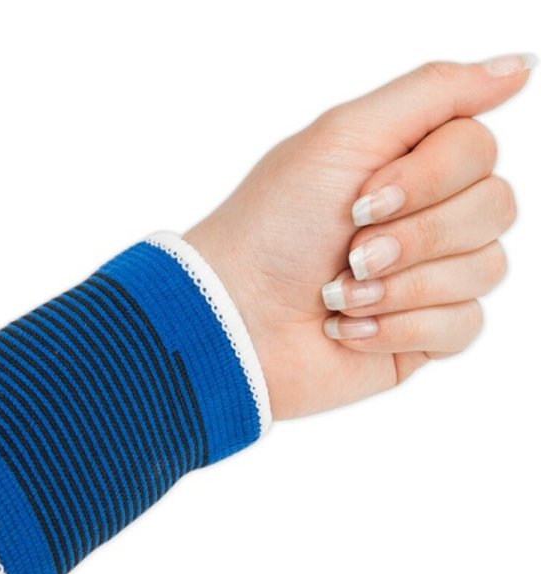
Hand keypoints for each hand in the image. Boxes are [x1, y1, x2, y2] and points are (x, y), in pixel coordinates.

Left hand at [184, 55, 531, 418]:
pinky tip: (348, 330)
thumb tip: (520, 66)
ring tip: (339, 296)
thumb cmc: (271, 228)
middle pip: (496, 207)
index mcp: (405, 163)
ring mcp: (427, 278)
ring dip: (401, 285)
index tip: (362, 199)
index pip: (479, 149)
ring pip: (486, 268)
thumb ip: (434, 92)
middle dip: (417, 235)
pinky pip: (464, 325)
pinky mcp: (421, 336)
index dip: (431, 177)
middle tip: (351, 251)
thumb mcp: (343, 136)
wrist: (232, 322)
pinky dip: (398, 327)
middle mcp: (424, 216)